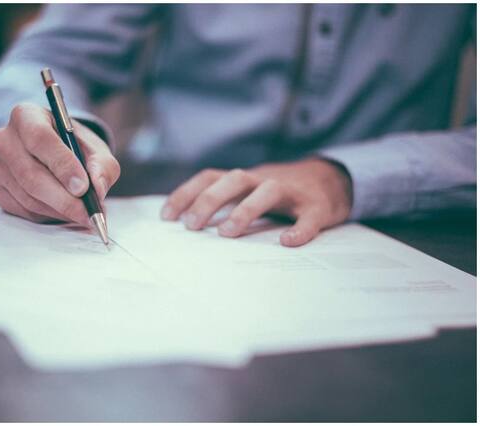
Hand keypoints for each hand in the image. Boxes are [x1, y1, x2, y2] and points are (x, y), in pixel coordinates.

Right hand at [0, 102, 119, 224]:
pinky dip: (46, 215)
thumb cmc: (75, 148)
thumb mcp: (96, 150)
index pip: (40, 138)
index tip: (83, 187)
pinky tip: (63, 211)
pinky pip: (21, 209)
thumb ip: (102, 166)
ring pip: (27, 196)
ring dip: (59, 210)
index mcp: (27, 116)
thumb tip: (97, 188)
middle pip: (30, 174)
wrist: (56, 155)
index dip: (62, 165)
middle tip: (88, 213)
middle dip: (64, 199)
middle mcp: (4, 138)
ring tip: (82, 213)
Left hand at [161, 158, 352, 246]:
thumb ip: (226, 202)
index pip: (210, 177)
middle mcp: (264, 180)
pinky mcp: (317, 207)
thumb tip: (188, 225)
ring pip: (267, 191)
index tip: (166, 216)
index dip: (187, 193)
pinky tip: (288, 242)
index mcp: (245, 179)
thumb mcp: (250, 191)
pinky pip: (308, 217)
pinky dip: (299, 229)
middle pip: (234, 180)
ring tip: (227, 233)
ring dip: (245, 210)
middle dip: (209, 200)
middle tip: (191, 226)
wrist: (331, 180)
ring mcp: (292, 192)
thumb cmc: (280, 193)